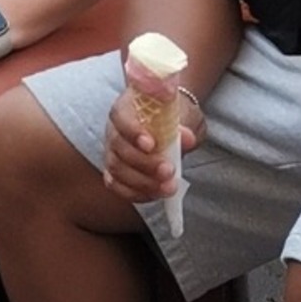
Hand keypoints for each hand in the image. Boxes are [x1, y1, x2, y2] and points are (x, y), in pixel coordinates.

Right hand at [101, 55, 198, 204]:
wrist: (168, 121)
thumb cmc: (171, 114)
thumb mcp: (182, 112)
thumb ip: (183, 122)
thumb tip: (187, 138)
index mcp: (127, 107)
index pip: (121, 117)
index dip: (133, 132)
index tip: (151, 145)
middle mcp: (114, 129)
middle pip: (118, 148)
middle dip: (144, 163)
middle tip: (168, 170)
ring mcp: (112, 151)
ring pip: (116, 170)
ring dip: (142, 182)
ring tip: (168, 187)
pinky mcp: (115, 171)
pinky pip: (117, 186)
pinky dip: (135, 193)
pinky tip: (156, 194)